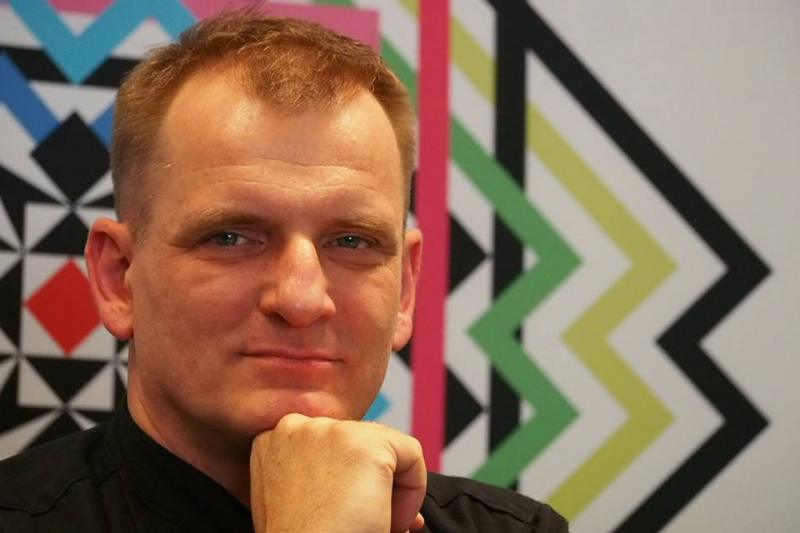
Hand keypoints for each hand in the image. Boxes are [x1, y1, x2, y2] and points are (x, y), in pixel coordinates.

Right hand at [250, 413, 426, 532]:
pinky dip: (413, 491)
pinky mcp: (366, 443)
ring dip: (387, 490)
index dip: (348, 481)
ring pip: (385, 447)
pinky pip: (411, 454)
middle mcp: (296, 425)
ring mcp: (330, 430)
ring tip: (370, 522)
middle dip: (370, 483)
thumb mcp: (294, 498)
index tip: (345, 512)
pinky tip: (389, 520)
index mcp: (273, 440)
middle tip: (362, 521)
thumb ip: (321, 476)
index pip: (331, 446)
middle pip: (358, 442)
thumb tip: (370, 481)